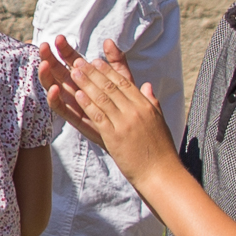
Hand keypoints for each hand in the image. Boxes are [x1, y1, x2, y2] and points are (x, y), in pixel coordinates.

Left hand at [41, 37, 173, 177]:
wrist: (161, 173)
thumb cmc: (160, 150)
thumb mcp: (159, 121)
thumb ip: (151, 102)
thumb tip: (147, 85)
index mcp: (145, 106)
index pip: (124, 83)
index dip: (108, 71)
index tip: (96, 61)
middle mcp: (135, 111)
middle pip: (111, 87)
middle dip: (94, 73)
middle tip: (79, 62)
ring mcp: (125, 123)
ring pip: (103, 98)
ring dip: (87, 84)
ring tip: (74, 73)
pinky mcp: (115, 137)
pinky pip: (99, 116)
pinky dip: (88, 104)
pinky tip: (78, 95)